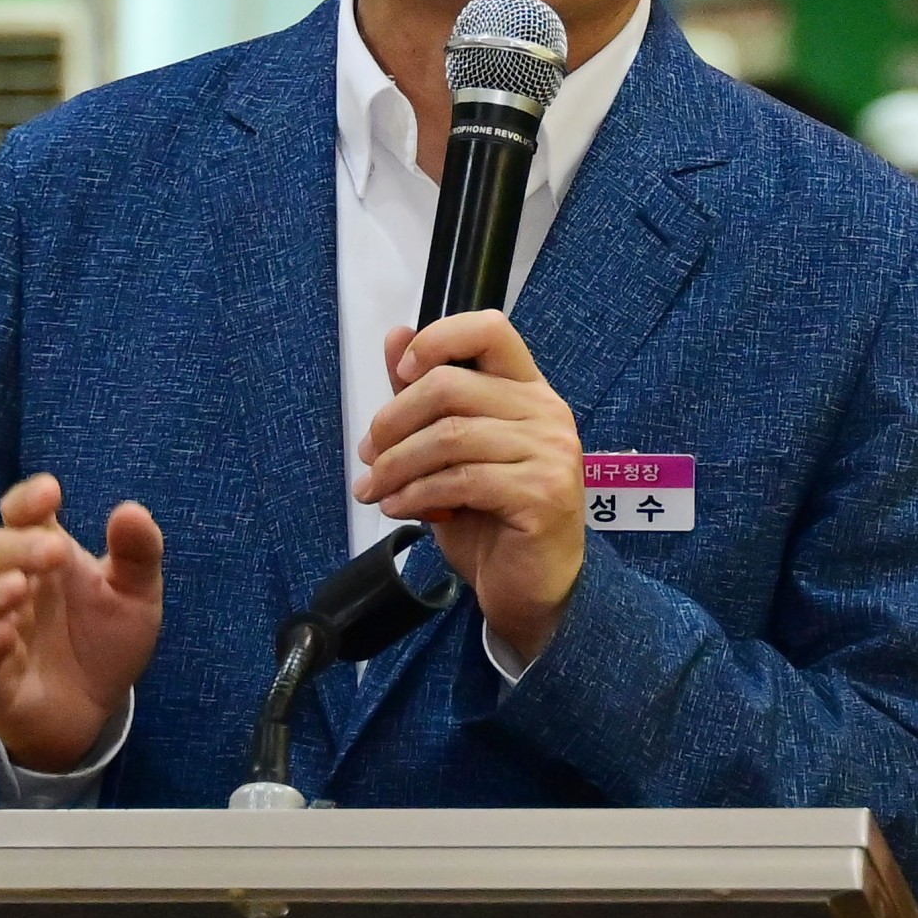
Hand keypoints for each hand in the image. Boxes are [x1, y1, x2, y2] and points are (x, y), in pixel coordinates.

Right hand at [0, 473, 163, 771]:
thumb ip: (138, 552)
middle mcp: (14, 585)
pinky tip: (8, 636)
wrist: (96, 711)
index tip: (51, 492)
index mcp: (46, 554)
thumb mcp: (137, 594)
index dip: (28, 500)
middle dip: (20, 546)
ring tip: (20, 586)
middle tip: (54, 552)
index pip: (22, 514)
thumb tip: (130, 510)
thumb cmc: (107, 640)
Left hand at [355, 313, 584, 662]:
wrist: (532, 588)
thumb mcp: (450, 449)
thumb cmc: (491, 515)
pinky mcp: (542, 494)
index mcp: (528, 389)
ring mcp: (550, 452)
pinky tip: (399, 508)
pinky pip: (462, 480)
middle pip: (452, 385)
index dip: (438, 340)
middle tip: (367, 454)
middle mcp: (546, 411)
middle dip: (394, 420)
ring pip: (450, 435)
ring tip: (373, 489)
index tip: (400, 373)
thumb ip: (425, 394)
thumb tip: (395, 335)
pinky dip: (417, 493)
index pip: (490, 329)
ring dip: (396, 464)